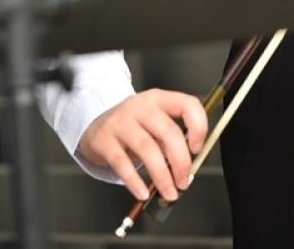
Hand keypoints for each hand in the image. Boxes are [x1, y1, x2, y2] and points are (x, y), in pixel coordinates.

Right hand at [77, 89, 208, 201]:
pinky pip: (122, 163)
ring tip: (168, 192)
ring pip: (147, 148)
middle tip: (183, 181)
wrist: (95, 125)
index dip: (198, 127)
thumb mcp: (153, 124)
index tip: (197, 149)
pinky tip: (143, 192)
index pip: (187, 105)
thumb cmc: (132, 127)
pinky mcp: (104, 139)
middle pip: (168, 131)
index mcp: (158, 100)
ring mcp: (120, 121)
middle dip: (181, 162)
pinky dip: (135, 181)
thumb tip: (186, 168)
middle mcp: (140, 106)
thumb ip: (171, 140)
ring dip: (162, 176)